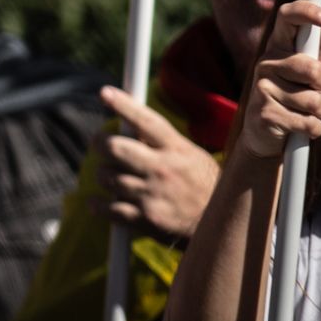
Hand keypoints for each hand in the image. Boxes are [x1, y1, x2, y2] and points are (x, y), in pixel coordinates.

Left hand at [90, 86, 220, 241]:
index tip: (104, 93)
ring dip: (103, 175)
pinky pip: (108, 208)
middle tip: (99, 143)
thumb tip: (128, 126)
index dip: (123, 105)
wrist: (222, 227)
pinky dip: (98, 205)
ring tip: (110, 176)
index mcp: (177, 149)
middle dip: (101, 143)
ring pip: (107, 177)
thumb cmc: (205, 186)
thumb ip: (163, 142)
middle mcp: (163, 169)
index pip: (145, 120)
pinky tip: (98, 202)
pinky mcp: (145, 219)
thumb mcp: (191, 156)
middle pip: (115, 147)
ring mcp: (152, 195)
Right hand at [236, 0, 320, 158]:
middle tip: (316, 91)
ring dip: (318, 112)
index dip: (306, 11)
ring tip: (304, 112)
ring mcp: (262, 89)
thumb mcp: (307, 71)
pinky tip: (299, 128)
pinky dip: (312, 129)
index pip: (287, 17)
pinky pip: (308, 122)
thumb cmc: (291, 98)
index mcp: (277, 48)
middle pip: (312, 67)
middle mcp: (265, 63)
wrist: (264, 137)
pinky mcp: (265, 114)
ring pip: (314, 100)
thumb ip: (320, 45)